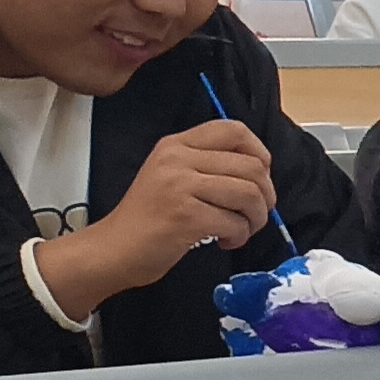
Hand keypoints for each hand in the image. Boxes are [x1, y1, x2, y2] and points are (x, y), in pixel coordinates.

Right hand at [35, 122, 276, 314]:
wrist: (114, 249)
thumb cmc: (151, 217)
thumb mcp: (173, 176)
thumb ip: (208, 165)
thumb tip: (261, 171)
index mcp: (176, 145)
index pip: (233, 130)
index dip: (260, 153)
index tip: (260, 178)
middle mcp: (177, 158)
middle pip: (251, 166)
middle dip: (265, 196)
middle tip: (254, 214)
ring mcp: (179, 186)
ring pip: (249, 194)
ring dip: (255, 219)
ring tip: (240, 230)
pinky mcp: (185, 216)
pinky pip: (235, 222)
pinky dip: (239, 236)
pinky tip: (225, 241)